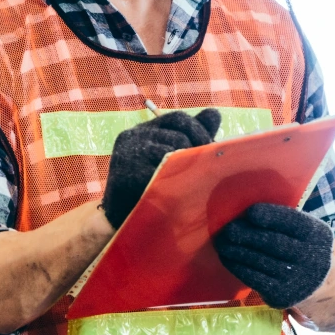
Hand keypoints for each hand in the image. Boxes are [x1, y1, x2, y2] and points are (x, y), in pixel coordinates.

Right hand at [101, 109, 220, 229]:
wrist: (120, 220)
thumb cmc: (151, 186)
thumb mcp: (170, 155)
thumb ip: (192, 135)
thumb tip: (214, 113)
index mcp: (144, 130)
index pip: (177, 118)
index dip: (198, 130)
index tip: (211, 147)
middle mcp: (132, 136)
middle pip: (177, 134)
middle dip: (197, 150)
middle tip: (208, 168)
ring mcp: (127, 155)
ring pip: (171, 153)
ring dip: (187, 168)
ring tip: (194, 182)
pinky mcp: (125, 176)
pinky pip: (160, 174)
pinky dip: (174, 183)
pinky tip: (181, 191)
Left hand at [214, 203, 333, 309]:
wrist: (320, 286)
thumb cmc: (301, 246)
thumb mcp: (303, 230)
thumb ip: (283, 221)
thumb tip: (245, 212)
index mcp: (315, 234)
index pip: (293, 222)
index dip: (271, 217)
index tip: (251, 212)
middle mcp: (309, 258)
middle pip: (273, 243)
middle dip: (247, 235)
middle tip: (227, 229)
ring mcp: (296, 279)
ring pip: (260, 261)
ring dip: (236, 251)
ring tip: (220, 242)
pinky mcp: (282, 295)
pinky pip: (254, 278)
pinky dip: (237, 267)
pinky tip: (226, 258)